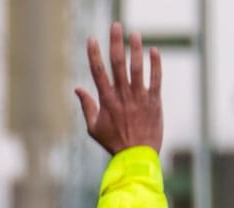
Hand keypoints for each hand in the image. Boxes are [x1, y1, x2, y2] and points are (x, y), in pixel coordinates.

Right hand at [76, 23, 162, 155]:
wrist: (136, 156)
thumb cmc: (113, 143)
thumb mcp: (93, 128)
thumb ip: (87, 106)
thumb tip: (77, 88)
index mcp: (106, 101)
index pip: (98, 72)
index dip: (94, 54)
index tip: (92, 39)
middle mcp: (122, 96)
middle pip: (118, 64)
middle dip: (115, 43)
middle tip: (116, 26)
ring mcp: (139, 97)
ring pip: (137, 68)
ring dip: (136, 49)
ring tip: (134, 34)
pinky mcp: (154, 101)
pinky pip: (156, 79)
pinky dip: (155, 64)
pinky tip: (154, 51)